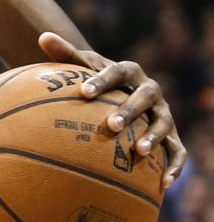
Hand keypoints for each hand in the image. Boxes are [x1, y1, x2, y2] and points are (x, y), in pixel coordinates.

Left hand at [38, 31, 186, 189]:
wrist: (120, 91)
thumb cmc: (97, 80)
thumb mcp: (83, 65)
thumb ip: (65, 53)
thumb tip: (43, 37)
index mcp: (129, 71)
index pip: (117, 72)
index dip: (102, 81)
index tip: (83, 93)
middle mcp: (150, 91)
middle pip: (145, 97)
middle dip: (129, 110)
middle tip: (111, 125)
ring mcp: (163, 113)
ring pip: (164, 123)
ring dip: (154, 137)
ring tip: (138, 152)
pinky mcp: (171, 135)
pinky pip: (177, 151)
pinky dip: (175, 166)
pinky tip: (164, 184)